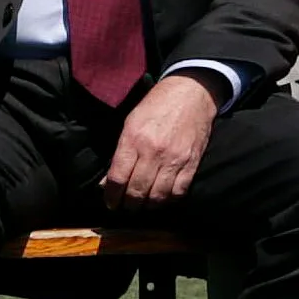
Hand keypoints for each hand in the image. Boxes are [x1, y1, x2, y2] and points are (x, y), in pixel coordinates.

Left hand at [100, 73, 222, 208]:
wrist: (192, 92)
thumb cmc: (157, 105)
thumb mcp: (131, 122)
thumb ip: (119, 153)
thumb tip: (107, 182)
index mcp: (134, 138)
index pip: (118, 178)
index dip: (111, 196)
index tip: (111, 203)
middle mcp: (153, 151)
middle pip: (136, 191)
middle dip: (129, 205)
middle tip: (127, 207)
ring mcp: (174, 158)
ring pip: (157, 196)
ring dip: (147, 206)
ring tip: (143, 204)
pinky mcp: (192, 162)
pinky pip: (179, 192)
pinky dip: (169, 200)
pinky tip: (163, 197)